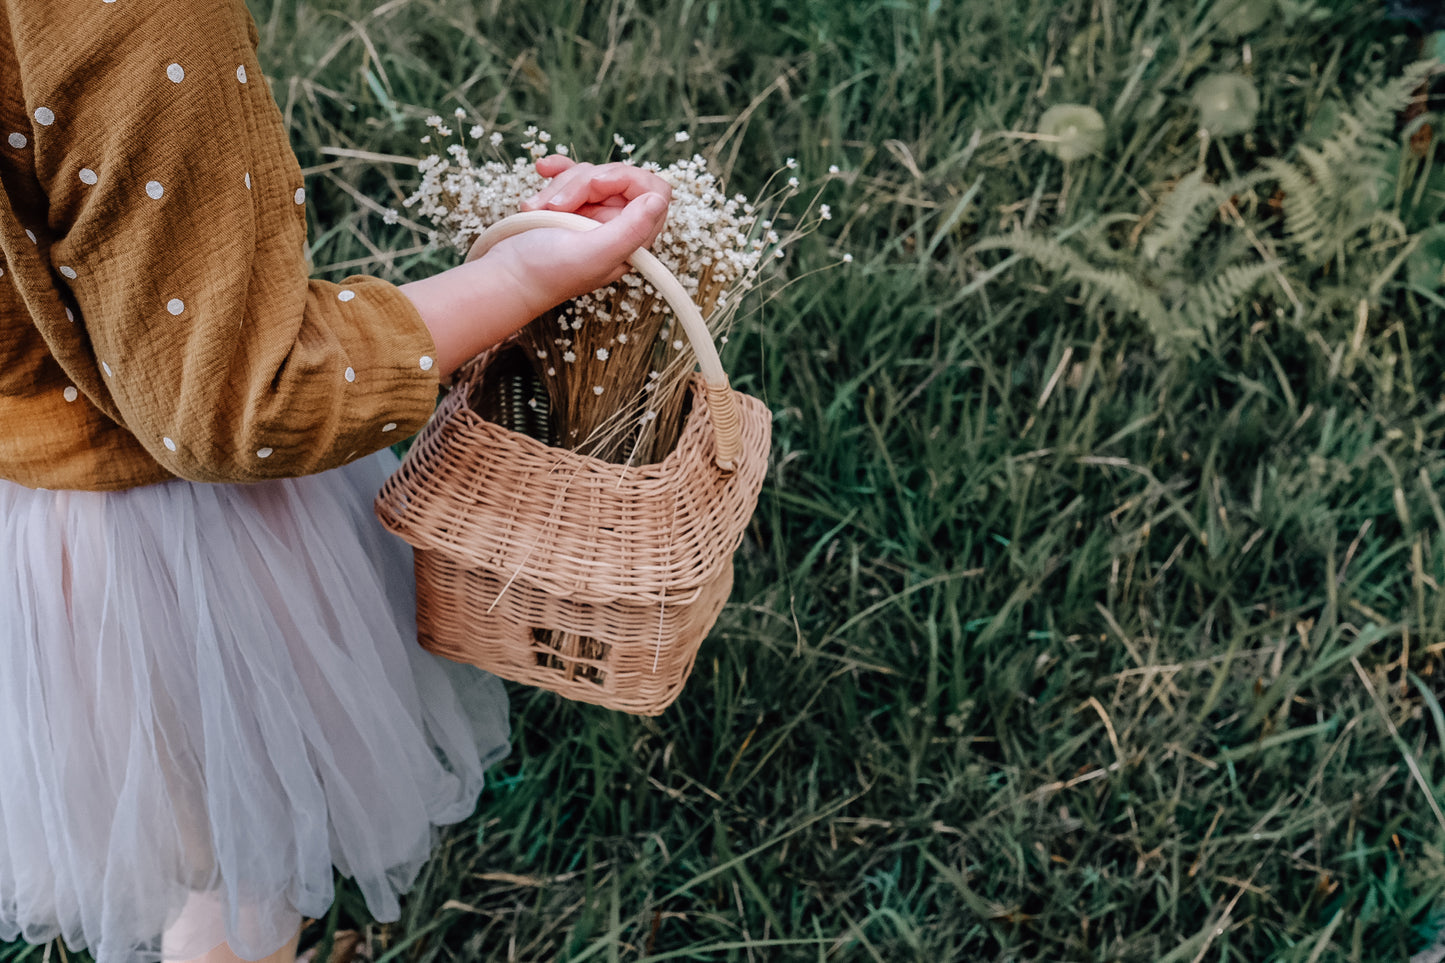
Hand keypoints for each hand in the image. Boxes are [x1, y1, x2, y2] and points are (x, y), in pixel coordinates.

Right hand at [399, 158, 671, 375]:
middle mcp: (617, 228)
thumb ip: (630, 230)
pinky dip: (555, 170)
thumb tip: (659, 199)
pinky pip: (571, 174)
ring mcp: (592, 216)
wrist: (505, 277)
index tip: (596, 183)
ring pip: (590, 175)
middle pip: (618, 179)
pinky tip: (541, 169)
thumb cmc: (545, 272)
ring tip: (538, 209)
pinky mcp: (569, 207)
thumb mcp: (593, 253)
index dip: (627, 179)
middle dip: (583, 184)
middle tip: (556, 206)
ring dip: (559, 186)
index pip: (652, 192)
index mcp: (632, 242)